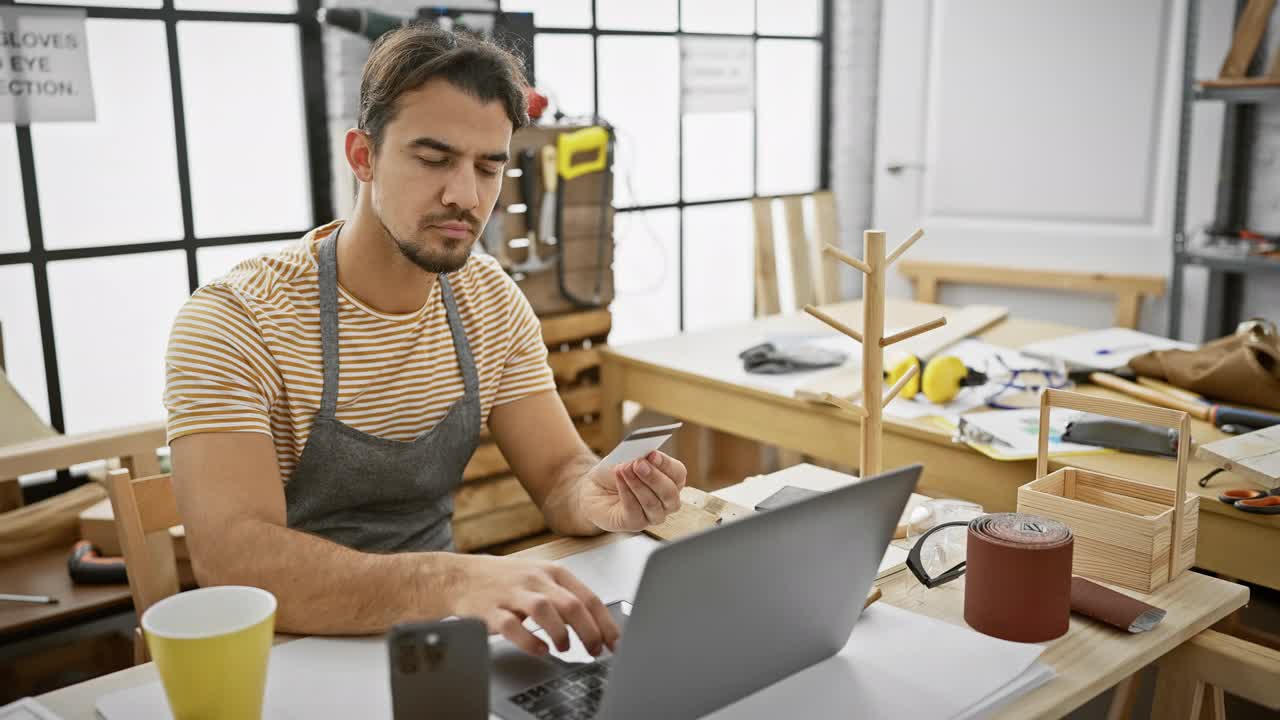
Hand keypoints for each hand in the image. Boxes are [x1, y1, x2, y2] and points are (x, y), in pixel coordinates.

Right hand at [451, 554, 618, 656]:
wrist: (460, 576)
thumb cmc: (504, 580)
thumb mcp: (540, 579)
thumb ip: (565, 597)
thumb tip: (597, 624)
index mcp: (552, 572)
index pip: (588, 597)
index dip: (605, 623)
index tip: (614, 642)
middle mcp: (535, 580)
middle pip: (572, 605)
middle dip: (590, 632)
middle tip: (595, 650)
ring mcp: (512, 593)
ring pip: (545, 610)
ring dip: (561, 633)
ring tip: (565, 648)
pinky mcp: (491, 609)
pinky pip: (512, 626)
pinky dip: (529, 641)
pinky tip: (540, 650)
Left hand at [581, 451, 687, 532]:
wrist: (596, 487)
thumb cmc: (617, 471)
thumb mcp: (628, 457)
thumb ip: (640, 454)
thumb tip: (647, 454)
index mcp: (671, 480)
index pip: (678, 474)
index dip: (666, 464)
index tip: (652, 454)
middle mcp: (666, 501)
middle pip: (670, 492)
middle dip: (654, 477)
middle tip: (638, 464)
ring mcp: (653, 515)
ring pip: (652, 503)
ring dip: (637, 484)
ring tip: (623, 469)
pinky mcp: (636, 524)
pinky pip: (634, 511)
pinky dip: (626, 493)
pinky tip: (619, 480)